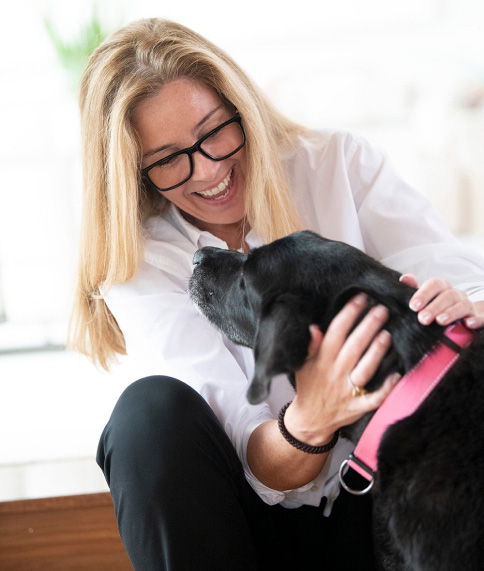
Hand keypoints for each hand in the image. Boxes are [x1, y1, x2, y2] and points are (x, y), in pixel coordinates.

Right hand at [284, 294, 399, 445]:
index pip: (336, 332)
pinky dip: (386, 388)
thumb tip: (314, 327)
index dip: (349, 314)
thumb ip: (310, 346)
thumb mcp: (302, 364)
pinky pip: (374, 398)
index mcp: (322, 360)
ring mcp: (347, 391)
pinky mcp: (357, 407)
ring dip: (377, 351)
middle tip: (382, 308)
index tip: (361, 298)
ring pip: (365, 369)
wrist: (309, 420)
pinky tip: (397, 374)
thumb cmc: (308, 386)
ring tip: (389, 333)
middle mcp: (335, 373)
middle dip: (368, 325)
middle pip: (354, 346)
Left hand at [400, 274, 483, 328]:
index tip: (413, 306)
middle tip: (422, 319)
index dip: (423, 294)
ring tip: (440, 321)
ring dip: (451, 312)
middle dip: (434, 307)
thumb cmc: (438, 308)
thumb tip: (404, 279)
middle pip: (447, 296)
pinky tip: (469, 324)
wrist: (463, 318)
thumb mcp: (425, 300)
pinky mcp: (479, 317)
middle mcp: (456, 295)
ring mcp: (469, 306)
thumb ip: (414, 289)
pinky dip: (477, 319)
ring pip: (463, 305)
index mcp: (442, 289)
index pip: (434, 285)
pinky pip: (482, 317)